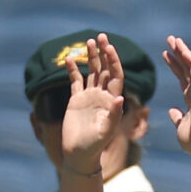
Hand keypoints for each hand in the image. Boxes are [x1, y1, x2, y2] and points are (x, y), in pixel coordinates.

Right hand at [59, 36, 129, 176]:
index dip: (113, 61)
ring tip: (89, 41)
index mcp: (112, 101)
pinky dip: (73, 70)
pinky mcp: (76, 100)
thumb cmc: (94, 146)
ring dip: (91, 57)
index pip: (115, 75)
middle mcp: (102, 96)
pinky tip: (69, 59)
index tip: (109, 47)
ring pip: (91, 72)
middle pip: (105, 69)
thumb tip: (121, 99)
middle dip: (104, 53)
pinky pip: (75, 81)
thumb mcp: (105, 131)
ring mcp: (89, 97)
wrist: (79, 155)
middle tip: (101, 36)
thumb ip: (114, 115)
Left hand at [160, 36, 190, 156]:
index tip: (165, 56)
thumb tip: (173, 111)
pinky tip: (182, 49)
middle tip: (169, 42)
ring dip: (183, 51)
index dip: (174, 66)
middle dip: (178, 54)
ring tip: (173, 40)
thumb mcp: (180, 126)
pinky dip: (190, 58)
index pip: (182, 79)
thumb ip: (177, 117)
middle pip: (186, 68)